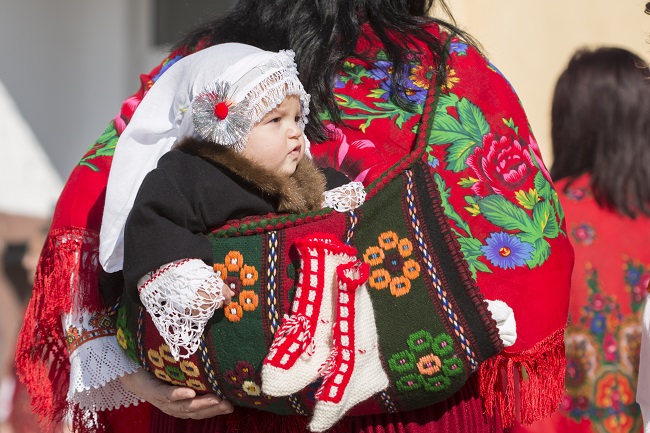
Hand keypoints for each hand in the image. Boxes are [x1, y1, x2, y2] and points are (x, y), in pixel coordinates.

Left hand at [119, 369, 233, 418]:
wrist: (129, 369)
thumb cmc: (157, 374)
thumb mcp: (178, 378)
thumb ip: (194, 380)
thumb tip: (217, 375)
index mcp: (179, 405)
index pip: (200, 412)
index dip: (216, 411)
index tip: (233, 405)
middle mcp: (171, 406)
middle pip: (194, 411)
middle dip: (212, 409)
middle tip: (229, 404)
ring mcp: (162, 400)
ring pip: (183, 406)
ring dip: (200, 404)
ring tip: (216, 399)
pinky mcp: (152, 390)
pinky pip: (166, 394)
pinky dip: (178, 394)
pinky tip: (190, 392)